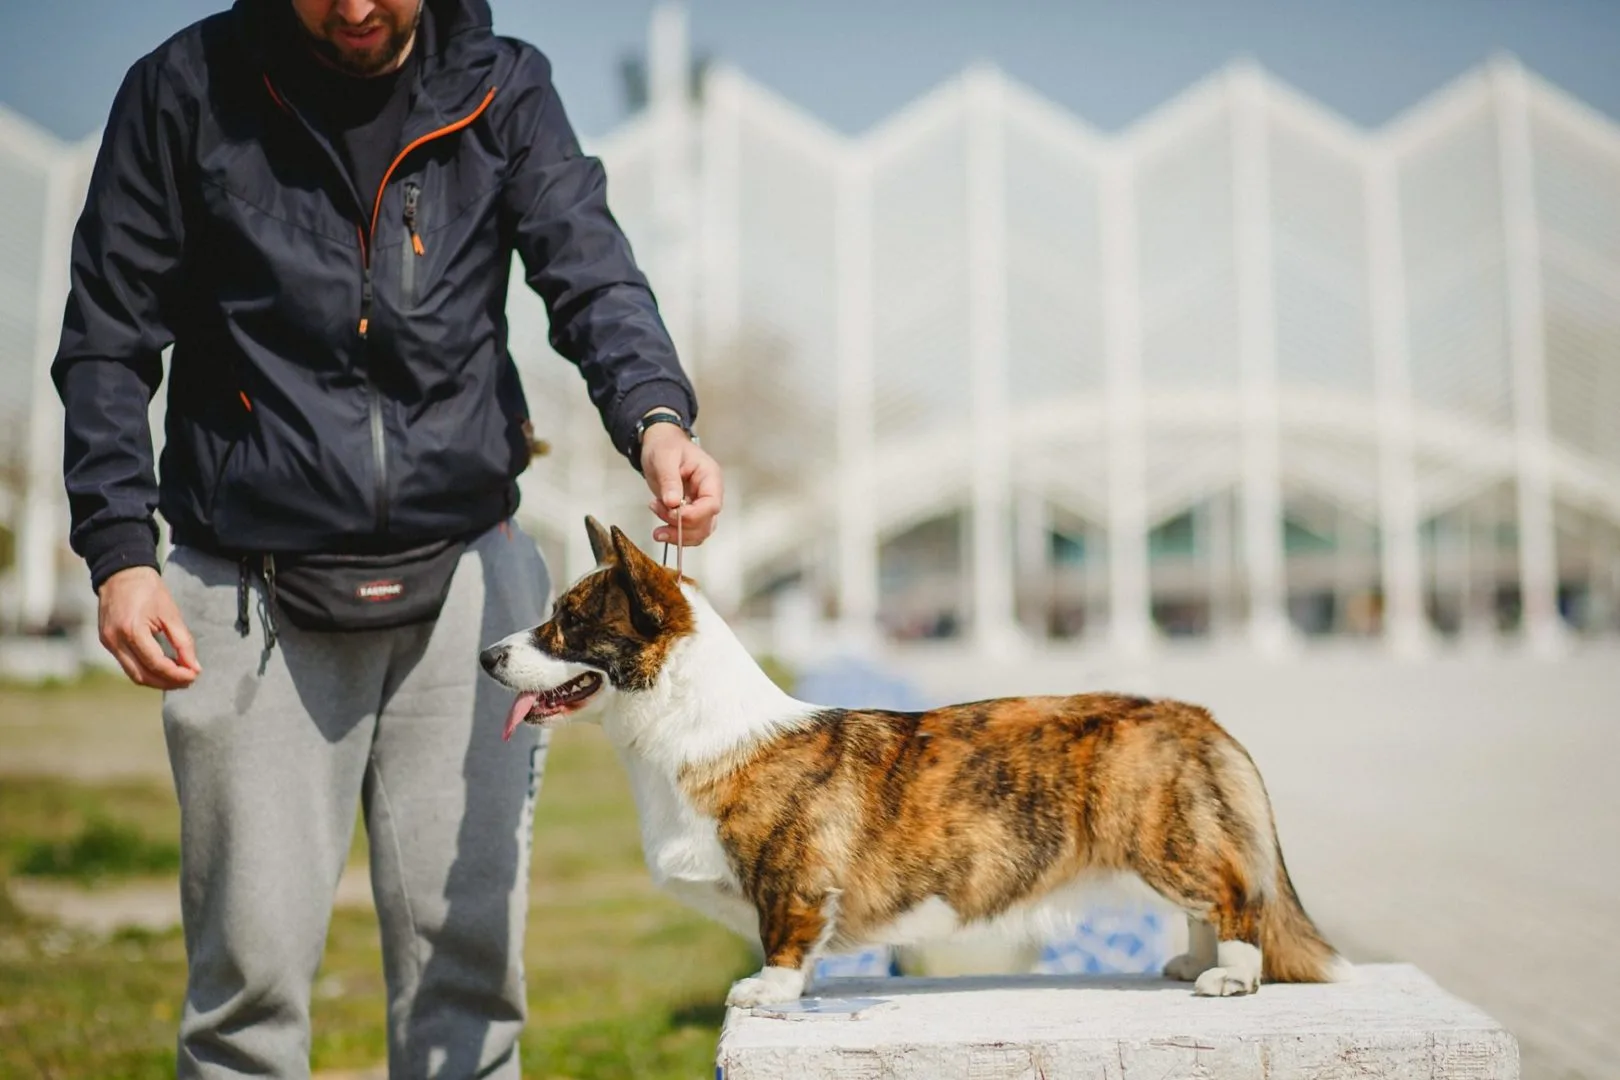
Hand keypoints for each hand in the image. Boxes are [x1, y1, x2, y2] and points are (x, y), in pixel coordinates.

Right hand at [97, 566, 200, 689]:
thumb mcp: (171, 613)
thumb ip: (183, 642)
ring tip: (179, 678)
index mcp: (131, 631)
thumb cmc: (149, 590)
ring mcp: (108, 643)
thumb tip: (194, 668)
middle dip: (167, 682)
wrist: (122, 573)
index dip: (177, 674)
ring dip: (157, 680)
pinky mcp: (107, 642)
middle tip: (189, 681)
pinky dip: (146, 670)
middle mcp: (115, 640)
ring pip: (133, 674)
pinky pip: (127, 665)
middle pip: (142, 676)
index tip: (195, 675)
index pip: (156, 664)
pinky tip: (164, 668)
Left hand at [640, 422, 723, 545]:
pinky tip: (661, 529)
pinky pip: (690, 532)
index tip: (672, 513)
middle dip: (681, 526)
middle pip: (706, 522)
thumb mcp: (665, 458)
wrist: (660, 445)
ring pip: (699, 532)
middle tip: (657, 510)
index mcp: (710, 477)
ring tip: (657, 528)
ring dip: (678, 535)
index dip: (694, 515)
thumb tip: (673, 502)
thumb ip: (670, 480)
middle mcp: (710, 493)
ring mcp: (700, 504)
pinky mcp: (690, 512)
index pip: (712, 504)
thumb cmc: (665, 446)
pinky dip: (676, 535)